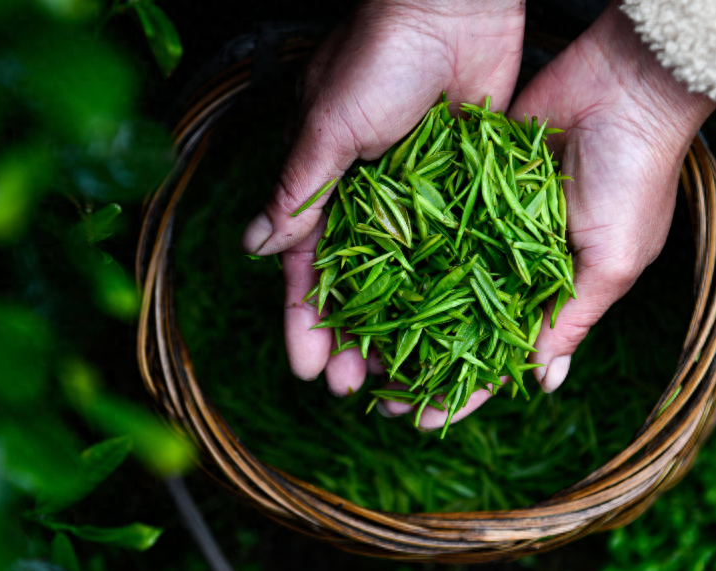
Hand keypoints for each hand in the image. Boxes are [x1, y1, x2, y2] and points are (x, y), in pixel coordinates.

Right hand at [241, 0, 525, 394]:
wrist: (456, 6)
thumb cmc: (383, 56)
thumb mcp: (330, 125)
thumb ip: (300, 190)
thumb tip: (255, 247)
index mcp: (326, 180)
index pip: (308, 266)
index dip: (305, 318)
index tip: (306, 367)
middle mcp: (368, 196)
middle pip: (355, 283)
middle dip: (347, 336)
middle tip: (349, 387)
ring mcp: (416, 197)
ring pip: (402, 278)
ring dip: (395, 326)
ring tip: (396, 377)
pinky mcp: (461, 188)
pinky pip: (449, 250)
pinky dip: (444, 289)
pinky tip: (448, 330)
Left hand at [382, 0, 715, 429]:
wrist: (623, 85)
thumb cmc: (634, 178)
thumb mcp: (611, 260)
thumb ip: (570, 319)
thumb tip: (542, 384)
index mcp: (549, 290)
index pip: (498, 354)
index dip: (463, 389)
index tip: (423, 421)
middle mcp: (511, 263)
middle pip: (455, 322)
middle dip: (418, 359)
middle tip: (375, 390)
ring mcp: (485, 225)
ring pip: (432, 278)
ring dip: (398, 311)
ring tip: (358, 346)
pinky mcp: (465, 183)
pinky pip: (428, 222)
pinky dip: (400, 249)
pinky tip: (364, 276)